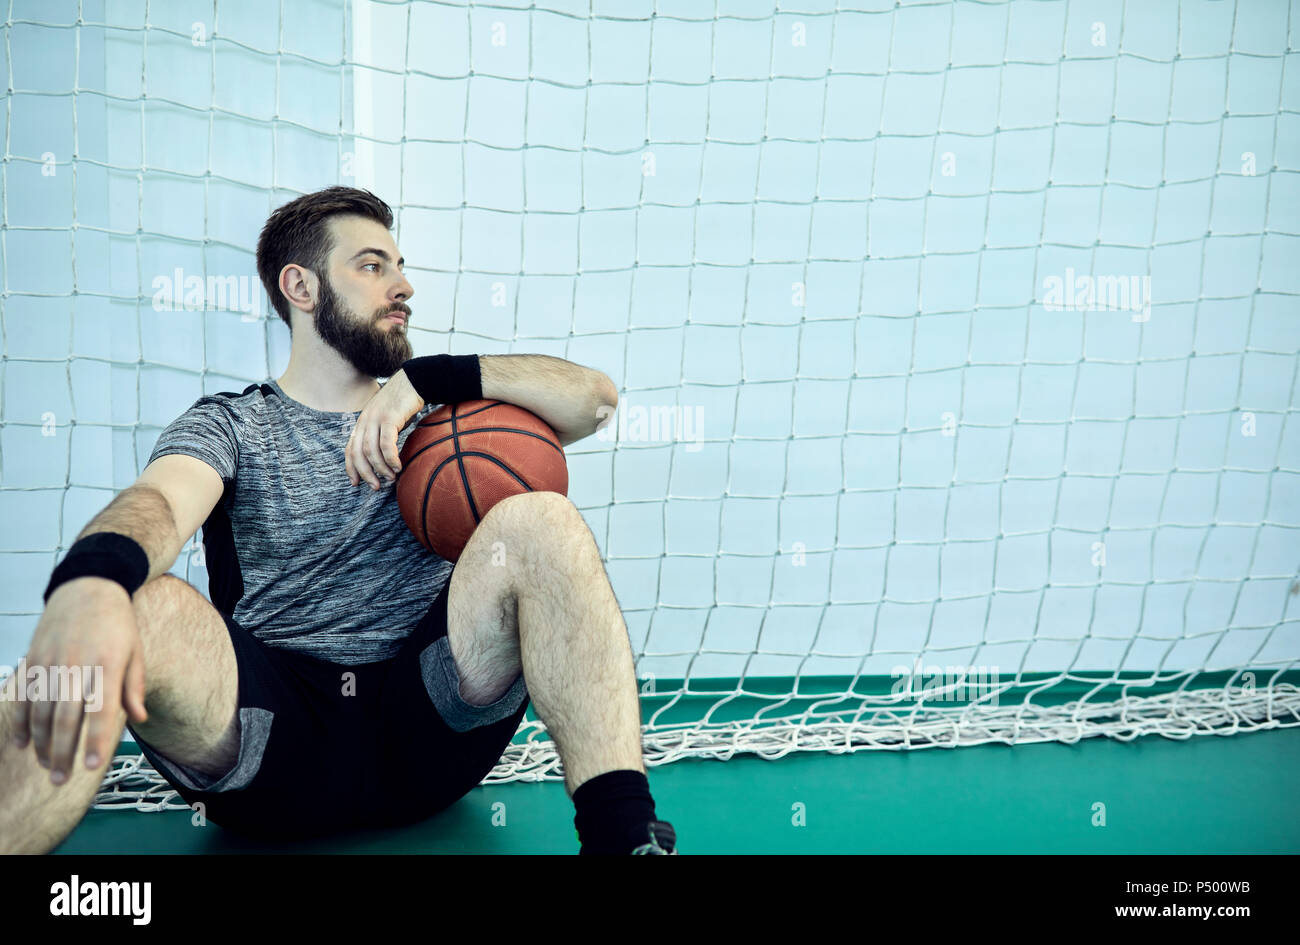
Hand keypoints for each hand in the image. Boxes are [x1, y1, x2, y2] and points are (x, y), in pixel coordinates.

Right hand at [9, 576, 147, 784]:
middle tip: (62, 780)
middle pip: (65, 718)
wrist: (88, 585)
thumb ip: (134, 687)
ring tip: (47, 766)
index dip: (94, 741)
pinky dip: (20, 722)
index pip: (100, 711)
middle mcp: (76, 664)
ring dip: (40, 743)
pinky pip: (22, 696)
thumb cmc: (117, 622)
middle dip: (63, 753)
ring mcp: (51, 662)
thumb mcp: (136, 651)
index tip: (91, 767)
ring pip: (40, 712)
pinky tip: (22, 742)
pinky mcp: (33, 659)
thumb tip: (139, 719)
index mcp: (107, 664)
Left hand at [347, 369, 424, 488]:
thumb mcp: (386, 420)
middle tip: (376, 487)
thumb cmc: (403, 404)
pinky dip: (390, 458)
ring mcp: (376, 418)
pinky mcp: (389, 417)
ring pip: (371, 450)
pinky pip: (386, 443)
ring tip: (391, 478)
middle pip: (358, 453)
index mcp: (362, 422)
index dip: (351, 468)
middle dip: (365, 473)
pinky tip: (398, 466)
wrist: (414, 381)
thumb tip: (383, 457)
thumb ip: (380, 435)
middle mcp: (365, 420)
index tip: (356, 484)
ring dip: (380, 468)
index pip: (350, 449)